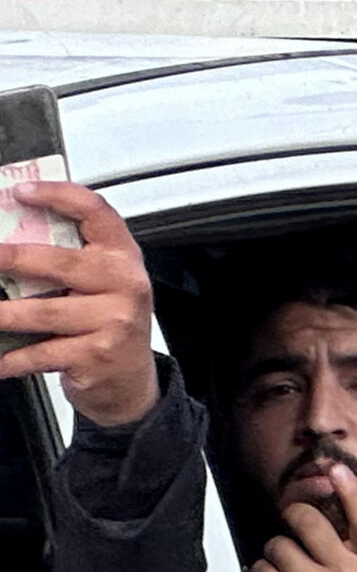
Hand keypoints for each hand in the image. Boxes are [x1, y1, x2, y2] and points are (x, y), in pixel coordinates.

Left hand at [0, 182, 158, 426]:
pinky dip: (12, 359)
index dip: (59, 196)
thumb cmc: (108, 324)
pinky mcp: (96, 354)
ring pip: (44, 311)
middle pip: (62, 262)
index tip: (23, 192)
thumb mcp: (101, 286)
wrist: (130, 380)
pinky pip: (41, 353)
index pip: (96, 212)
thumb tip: (11, 246)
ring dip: (2, 314)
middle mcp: (124, 283)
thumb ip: (70, 263)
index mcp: (123, 256)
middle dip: (14, 258)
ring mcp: (113, 319)